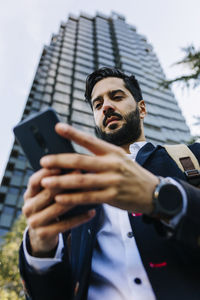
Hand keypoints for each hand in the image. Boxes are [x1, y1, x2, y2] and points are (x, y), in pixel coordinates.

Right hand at [23, 168, 95, 256]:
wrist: (41, 235)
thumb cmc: (48, 207)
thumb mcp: (45, 195)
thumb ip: (54, 182)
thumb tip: (73, 165)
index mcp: (29, 194)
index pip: (34, 181)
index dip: (46, 173)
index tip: (61, 165)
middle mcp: (28, 208)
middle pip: (47, 194)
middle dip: (65, 182)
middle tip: (81, 173)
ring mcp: (34, 222)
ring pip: (57, 208)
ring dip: (75, 198)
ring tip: (90, 190)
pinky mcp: (43, 234)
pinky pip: (65, 225)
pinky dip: (80, 218)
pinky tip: (92, 212)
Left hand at [40, 123, 158, 214]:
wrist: (154, 192)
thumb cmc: (132, 174)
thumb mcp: (120, 159)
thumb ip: (101, 158)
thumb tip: (75, 159)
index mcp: (112, 152)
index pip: (90, 140)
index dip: (73, 133)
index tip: (57, 127)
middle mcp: (112, 164)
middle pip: (80, 161)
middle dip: (59, 160)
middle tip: (43, 161)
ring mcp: (112, 181)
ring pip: (81, 180)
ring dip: (61, 181)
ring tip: (45, 181)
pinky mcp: (112, 196)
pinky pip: (88, 197)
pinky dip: (72, 198)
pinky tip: (59, 198)